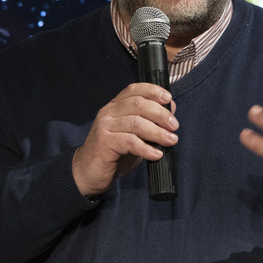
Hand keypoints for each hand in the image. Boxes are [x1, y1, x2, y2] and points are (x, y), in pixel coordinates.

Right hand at [72, 83, 177, 197]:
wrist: (87, 173)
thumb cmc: (113, 153)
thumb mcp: (134, 134)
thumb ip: (149, 122)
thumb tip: (170, 109)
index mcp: (115, 107)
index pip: (133, 90)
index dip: (152, 90)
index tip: (168, 98)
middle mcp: (108, 113)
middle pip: (138, 104)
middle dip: (160, 114)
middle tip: (174, 126)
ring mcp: (104, 127)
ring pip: (136, 123)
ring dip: (157, 132)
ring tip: (171, 141)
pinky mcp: (104, 144)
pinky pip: (129, 142)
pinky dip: (146, 148)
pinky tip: (156, 154)